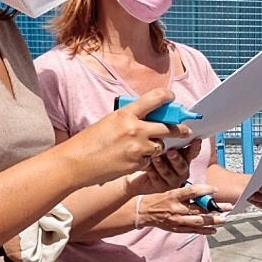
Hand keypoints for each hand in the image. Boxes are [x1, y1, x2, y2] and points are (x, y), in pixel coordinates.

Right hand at [62, 89, 186, 186]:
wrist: (76, 163)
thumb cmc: (90, 141)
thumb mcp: (110, 121)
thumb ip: (130, 117)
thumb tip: (150, 115)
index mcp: (126, 114)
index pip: (156, 98)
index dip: (168, 97)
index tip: (172, 99)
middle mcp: (135, 129)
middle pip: (169, 127)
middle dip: (180, 129)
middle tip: (185, 130)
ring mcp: (137, 148)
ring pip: (160, 146)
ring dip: (156, 146)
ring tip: (142, 147)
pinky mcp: (137, 164)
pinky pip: (149, 160)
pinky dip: (145, 159)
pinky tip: (130, 159)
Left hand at [128, 140, 201, 196]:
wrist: (139, 170)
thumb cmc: (154, 154)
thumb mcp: (163, 145)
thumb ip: (169, 138)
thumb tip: (171, 123)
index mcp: (185, 159)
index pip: (193, 153)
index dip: (196, 147)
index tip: (196, 140)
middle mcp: (182, 171)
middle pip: (182, 166)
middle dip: (176, 158)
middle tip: (171, 151)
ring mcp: (172, 181)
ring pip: (168, 173)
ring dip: (162, 164)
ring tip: (155, 156)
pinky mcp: (161, 188)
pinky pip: (156, 178)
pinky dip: (151, 170)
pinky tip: (147, 164)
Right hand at [137, 185, 224, 234]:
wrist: (142, 212)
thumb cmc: (157, 199)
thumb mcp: (170, 191)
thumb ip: (185, 193)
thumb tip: (203, 193)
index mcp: (173, 195)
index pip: (192, 191)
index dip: (205, 190)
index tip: (216, 189)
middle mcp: (176, 208)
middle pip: (199, 209)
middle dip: (215, 208)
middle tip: (228, 207)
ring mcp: (176, 220)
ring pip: (198, 221)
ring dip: (213, 221)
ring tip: (224, 219)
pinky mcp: (176, 228)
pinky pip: (192, 230)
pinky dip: (204, 231)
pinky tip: (214, 230)